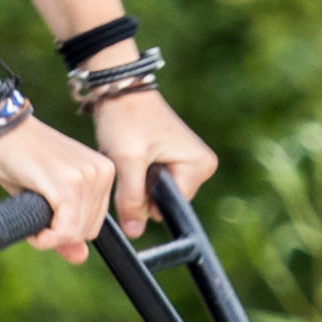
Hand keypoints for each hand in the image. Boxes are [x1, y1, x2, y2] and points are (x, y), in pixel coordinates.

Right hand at [0, 105, 117, 264]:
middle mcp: (101, 172)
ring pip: (76, 233)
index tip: (46, 220)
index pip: (95, 223)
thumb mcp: (50, 195)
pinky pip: (64, 230)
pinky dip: (45, 238)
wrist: (0, 128)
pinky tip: (34, 230)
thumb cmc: (21, 158)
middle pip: (88, 231)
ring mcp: (86, 177)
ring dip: (50, 237)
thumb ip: (68, 227)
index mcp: (104, 171)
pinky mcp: (67, 184)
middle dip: (60, 234)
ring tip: (31, 216)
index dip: (68, 231)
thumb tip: (80, 258)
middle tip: (36, 220)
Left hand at [90, 86, 220, 236]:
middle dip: (141, 187)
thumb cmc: (126, 117)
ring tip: (130, 153)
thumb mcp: (127, 161)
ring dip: (137, 179)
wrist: (119, 88)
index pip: (168, 206)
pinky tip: (133, 152)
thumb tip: (136, 234)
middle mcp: (202, 165)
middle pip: (164, 201)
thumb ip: (132, 199)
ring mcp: (190, 162)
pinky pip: (154, 180)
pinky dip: (138, 171)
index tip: (132, 171)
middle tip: (129, 158)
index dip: (144, 197)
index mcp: (200, 166)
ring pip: (156, 193)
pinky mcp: (177, 158)